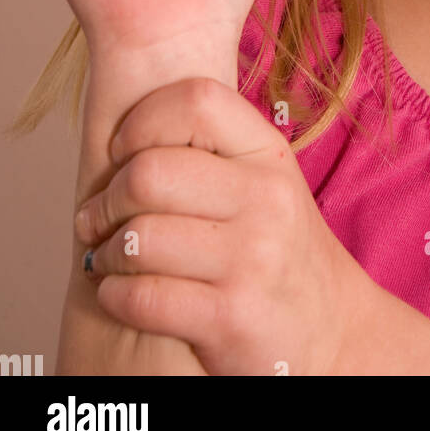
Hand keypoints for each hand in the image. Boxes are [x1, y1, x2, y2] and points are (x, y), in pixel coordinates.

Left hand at [73, 78, 374, 376]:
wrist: (332, 328)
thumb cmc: (278, 247)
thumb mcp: (263, 181)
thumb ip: (210, 151)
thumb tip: (120, 139)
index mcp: (269, 154)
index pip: (195, 101)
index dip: (143, 121)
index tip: (124, 152)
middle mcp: (266, 199)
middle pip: (149, 173)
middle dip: (107, 199)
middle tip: (97, 217)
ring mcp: (251, 259)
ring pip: (139, 238)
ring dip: (106, 252)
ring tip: (107, 257)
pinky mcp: (230, 317)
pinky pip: (142, 298)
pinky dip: (114, 295)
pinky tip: (119, 292)